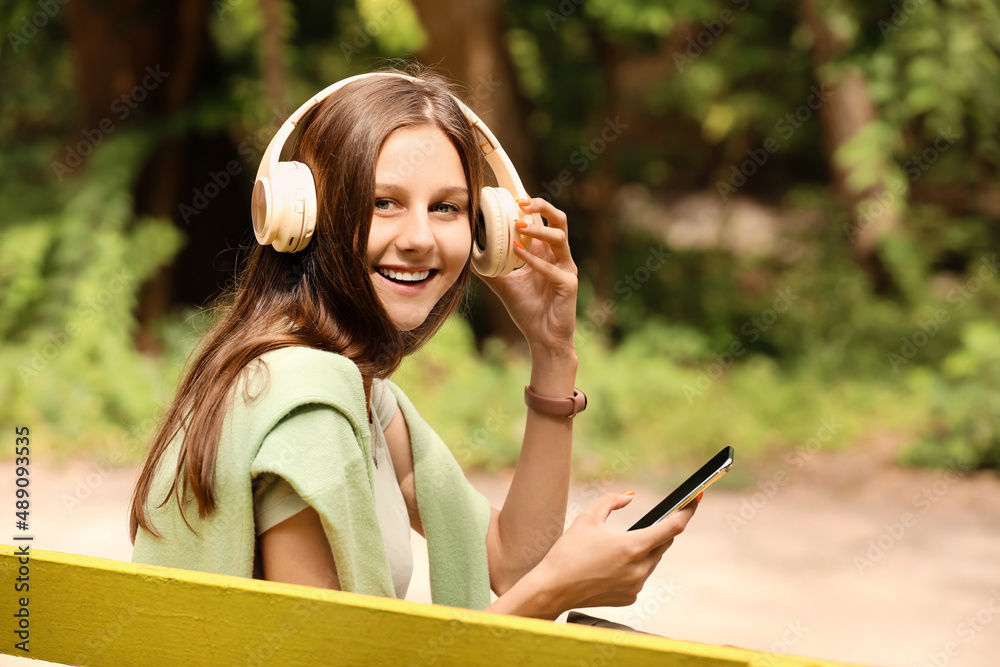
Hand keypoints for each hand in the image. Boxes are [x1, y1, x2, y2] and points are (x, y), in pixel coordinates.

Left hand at [478, 198, 577, 359]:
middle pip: (559, 220)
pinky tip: (518, 252)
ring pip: (560, 238)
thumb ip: (489, 269)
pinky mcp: (568, 284)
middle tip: (520, 203)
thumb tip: (468, 254)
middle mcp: (559, 257)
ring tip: (518, 225)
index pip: (543, 221)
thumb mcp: (504, 285)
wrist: (543, 339)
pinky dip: (534, 259)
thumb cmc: (528, 311)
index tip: (512, 197)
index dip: (532, 206)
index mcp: (546, 253)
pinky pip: (551, 268)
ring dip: (538, 230)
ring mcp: (567, 269)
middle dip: (542, 207)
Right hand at [532, 491, 697, 612]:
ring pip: (653, 560)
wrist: (552, 588)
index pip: (672, 527)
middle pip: (664, 543)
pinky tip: (616, 562)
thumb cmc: (568, 552)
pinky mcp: (629, 598)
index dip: (687, 511)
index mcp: (633, 547)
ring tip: (628, 540)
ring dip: (648, 548)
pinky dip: (635, 565)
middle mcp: (639, 569)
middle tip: (658, 517)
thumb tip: (630, 497)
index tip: (695, 499)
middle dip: (662, 529)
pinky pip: (641, 576)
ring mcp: (636, 586)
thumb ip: (611, 501)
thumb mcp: (588, 518)